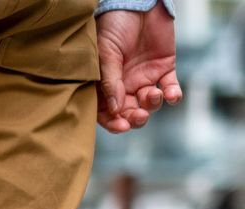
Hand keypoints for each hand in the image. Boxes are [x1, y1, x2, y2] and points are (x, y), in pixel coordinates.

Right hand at [97, 5, 181, 132]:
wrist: (137, 1)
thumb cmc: (114, 26)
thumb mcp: (106, 54)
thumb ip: (110, 82)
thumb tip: (115, 110)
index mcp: (105, 85)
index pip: (107, 111)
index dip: (113, 122)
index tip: (121, 125)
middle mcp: (124, 86)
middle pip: (128, 112)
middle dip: (134, 118)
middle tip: (139, 116)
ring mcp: (144, 78)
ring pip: (149, 103)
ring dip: (152, 104)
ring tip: (153, 95)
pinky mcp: (164, 68)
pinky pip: (170, 88)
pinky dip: (173, 95)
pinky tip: (172, 96)